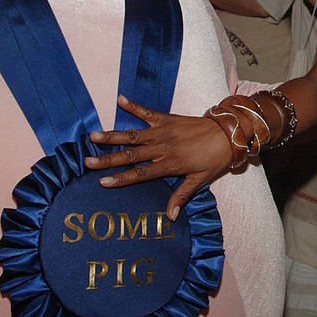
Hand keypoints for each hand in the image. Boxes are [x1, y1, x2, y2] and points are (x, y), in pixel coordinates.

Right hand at [85, 95, 233, 219]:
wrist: (228, 133)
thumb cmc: (214, 159)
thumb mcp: (200, 181)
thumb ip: (182, 196)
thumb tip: (170, 217)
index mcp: (170, 164)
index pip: (141, 174)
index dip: (122, 178)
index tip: (103, 181)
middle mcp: (163, 147)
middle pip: (131, 154)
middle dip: (108, 159)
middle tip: (88, 161)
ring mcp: (164, 131)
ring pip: (134, 134)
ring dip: (113, 135)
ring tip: (93, 135)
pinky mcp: (167, 118)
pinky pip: (148, 112)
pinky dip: (134, 106)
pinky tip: (120, 99)